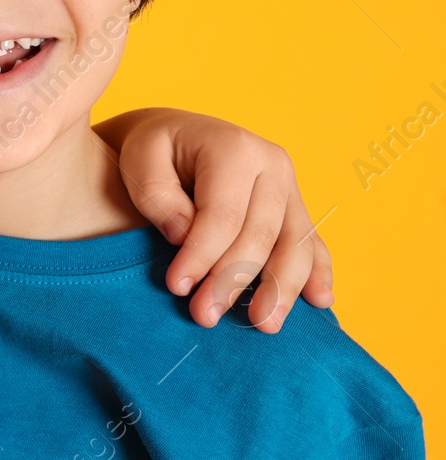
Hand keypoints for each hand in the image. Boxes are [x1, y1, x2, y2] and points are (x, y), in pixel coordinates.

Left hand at [94, 108, 333, 332]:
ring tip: (264, 324)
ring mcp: (290, 186)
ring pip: (296, 244)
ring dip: (282, 288)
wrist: (179, 135)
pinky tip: (319, 301)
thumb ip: (157, 197)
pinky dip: (318, 272)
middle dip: (234, 281)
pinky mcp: (296, 206)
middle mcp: (272, 165)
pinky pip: (313, 243)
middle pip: (261, 234)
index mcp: (234, 149)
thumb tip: (183, 236)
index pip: (222, 215)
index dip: (201, 255)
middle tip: (205, 316)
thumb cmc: (156, 151)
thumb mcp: (140, 160)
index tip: (177, 287)